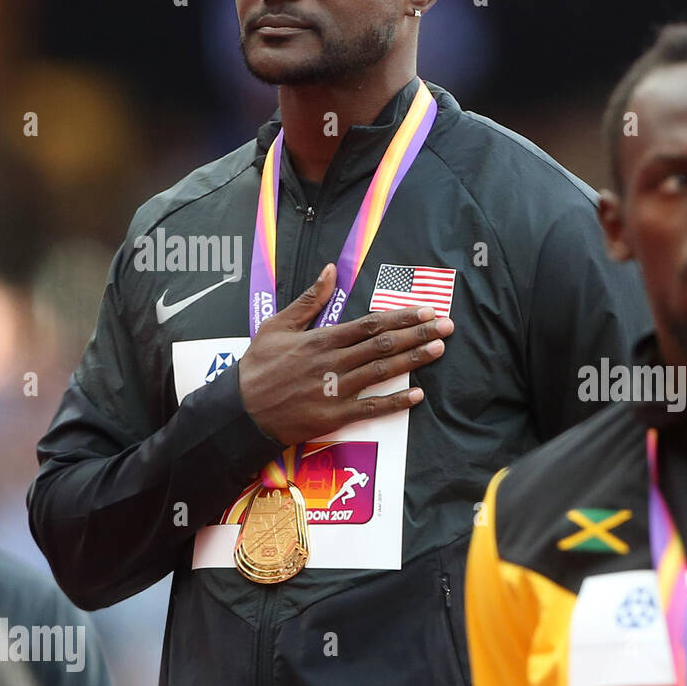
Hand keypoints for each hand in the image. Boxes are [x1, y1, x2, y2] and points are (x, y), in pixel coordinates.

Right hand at [237, 263, 453, 445]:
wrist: (240, 409)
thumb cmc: (259, 366)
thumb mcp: (277, 325)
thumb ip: (308, 300)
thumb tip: (329, 269)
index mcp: (322, 339)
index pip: (370, 324)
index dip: (401, 316)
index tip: (425, 310)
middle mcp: (333, 362)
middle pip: (383, 345)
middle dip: (417, 334)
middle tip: (446, 327)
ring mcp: (335, 390)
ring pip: (382, 372)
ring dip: (412, 360)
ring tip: (438, 349)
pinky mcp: (334, 416)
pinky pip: (371, 408)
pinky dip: (395, 402)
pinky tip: (418, 395)